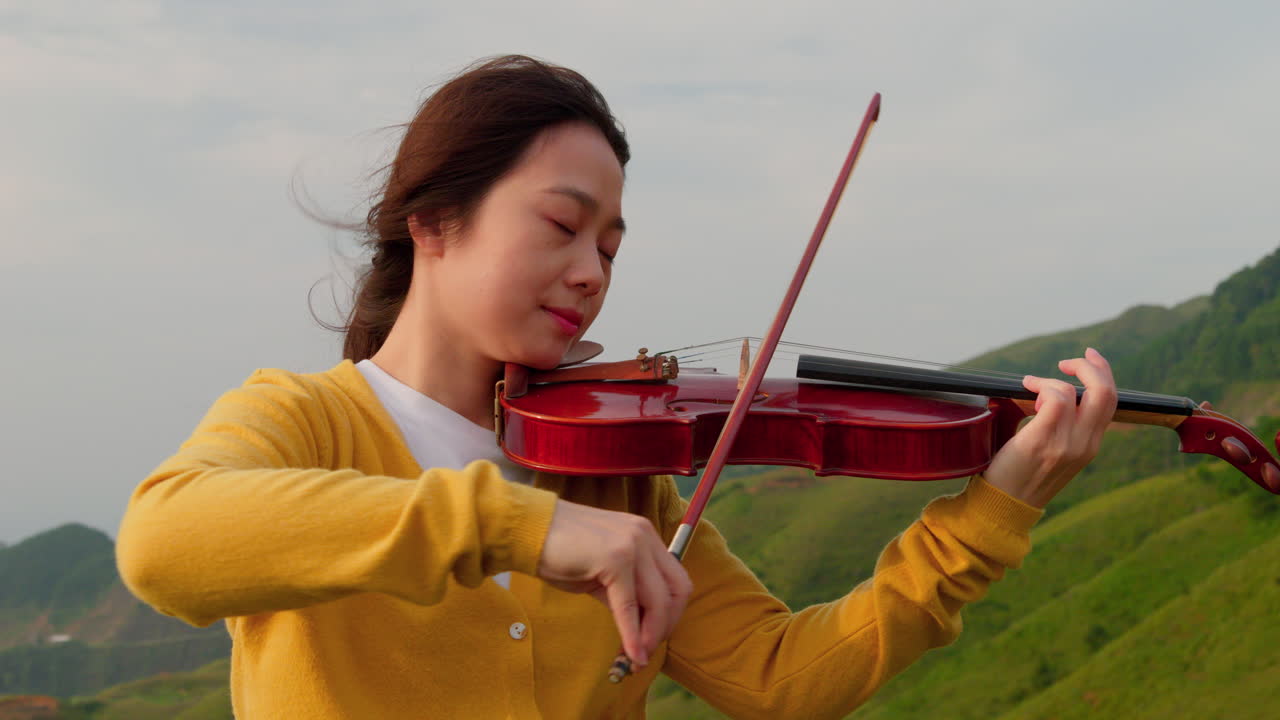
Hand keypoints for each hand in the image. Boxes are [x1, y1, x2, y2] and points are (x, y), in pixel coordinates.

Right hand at [537, 499, 692, 667]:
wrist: (528, 530)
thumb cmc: (559, 550)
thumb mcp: (601, 571)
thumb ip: (625, 592)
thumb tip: (639, 627)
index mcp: (646, 536)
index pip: (676, 579)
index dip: (671, 612)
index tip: (654, 635)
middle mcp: (645, 536)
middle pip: (677, 590)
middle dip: (667, 625)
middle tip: (648, 648)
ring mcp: (632, 544)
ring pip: (658, 600)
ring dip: (652, 634)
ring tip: (638, 655)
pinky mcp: (615, 558)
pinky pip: (630, 606)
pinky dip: (632, 634)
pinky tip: (631, 652)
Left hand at [984, 347, 1117, 507]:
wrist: (1005, 506)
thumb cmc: (1020, 476)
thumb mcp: (1053, 453)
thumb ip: (1062, 428)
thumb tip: (1049, 394)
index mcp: (1090, 445)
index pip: (1111, 402)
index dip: (1104, 374)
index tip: (1089, 358)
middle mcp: (1085, 444)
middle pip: (1107, 392)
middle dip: (1091, 366)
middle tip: (1066, 362)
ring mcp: (1067, 444)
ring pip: (1078, 392)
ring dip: (1052, 379)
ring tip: (1031, 386)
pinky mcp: (1044, 440)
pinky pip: (1056, 398)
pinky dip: (1043, 386)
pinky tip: (1027, 388)